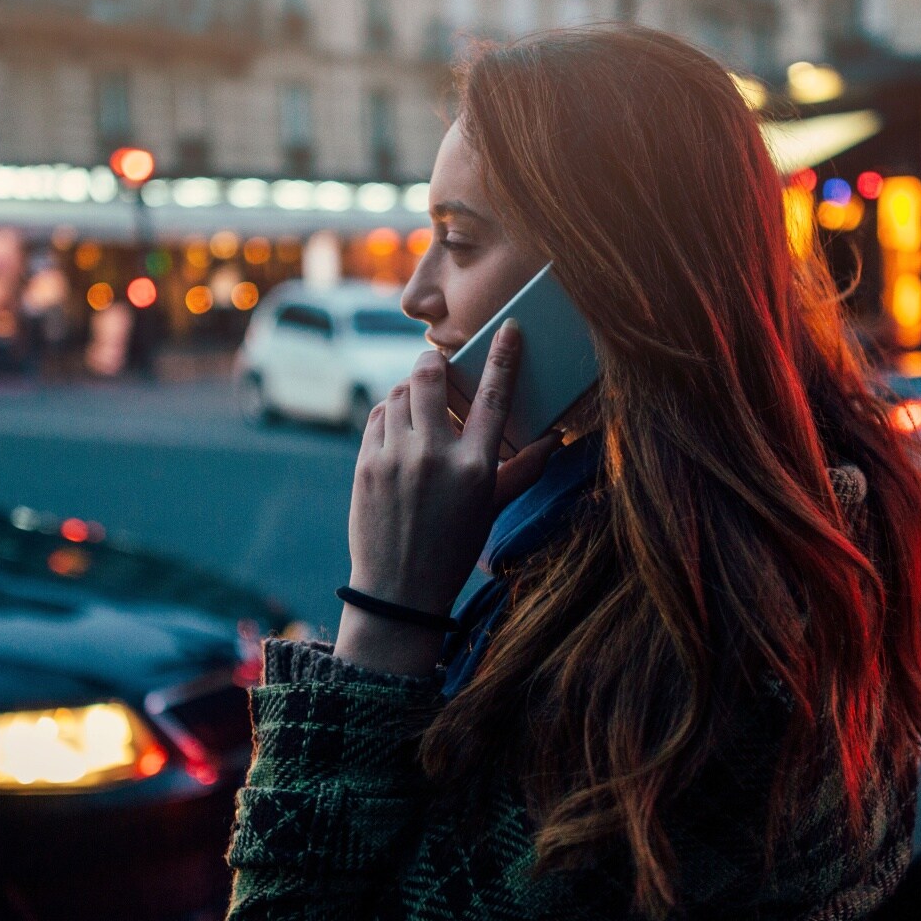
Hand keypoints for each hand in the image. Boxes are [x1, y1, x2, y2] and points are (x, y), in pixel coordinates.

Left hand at [334, 322, 558, 675]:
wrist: (399, 590)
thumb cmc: (453, 549)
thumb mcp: (492, 509)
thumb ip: (521, 469)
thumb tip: (555, 439)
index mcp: (474, 468)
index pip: (494, 398)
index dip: (503, 357)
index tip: (509, 330)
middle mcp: (434, 457)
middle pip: (429, 377)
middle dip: (433, 363)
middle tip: (438, 365)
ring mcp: (395, 459)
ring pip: (398, 393)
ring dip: (409, 389)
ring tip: (419, 404)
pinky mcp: (366, 465)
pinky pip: (377, 417)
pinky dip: (389, 412)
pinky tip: (399, 426)